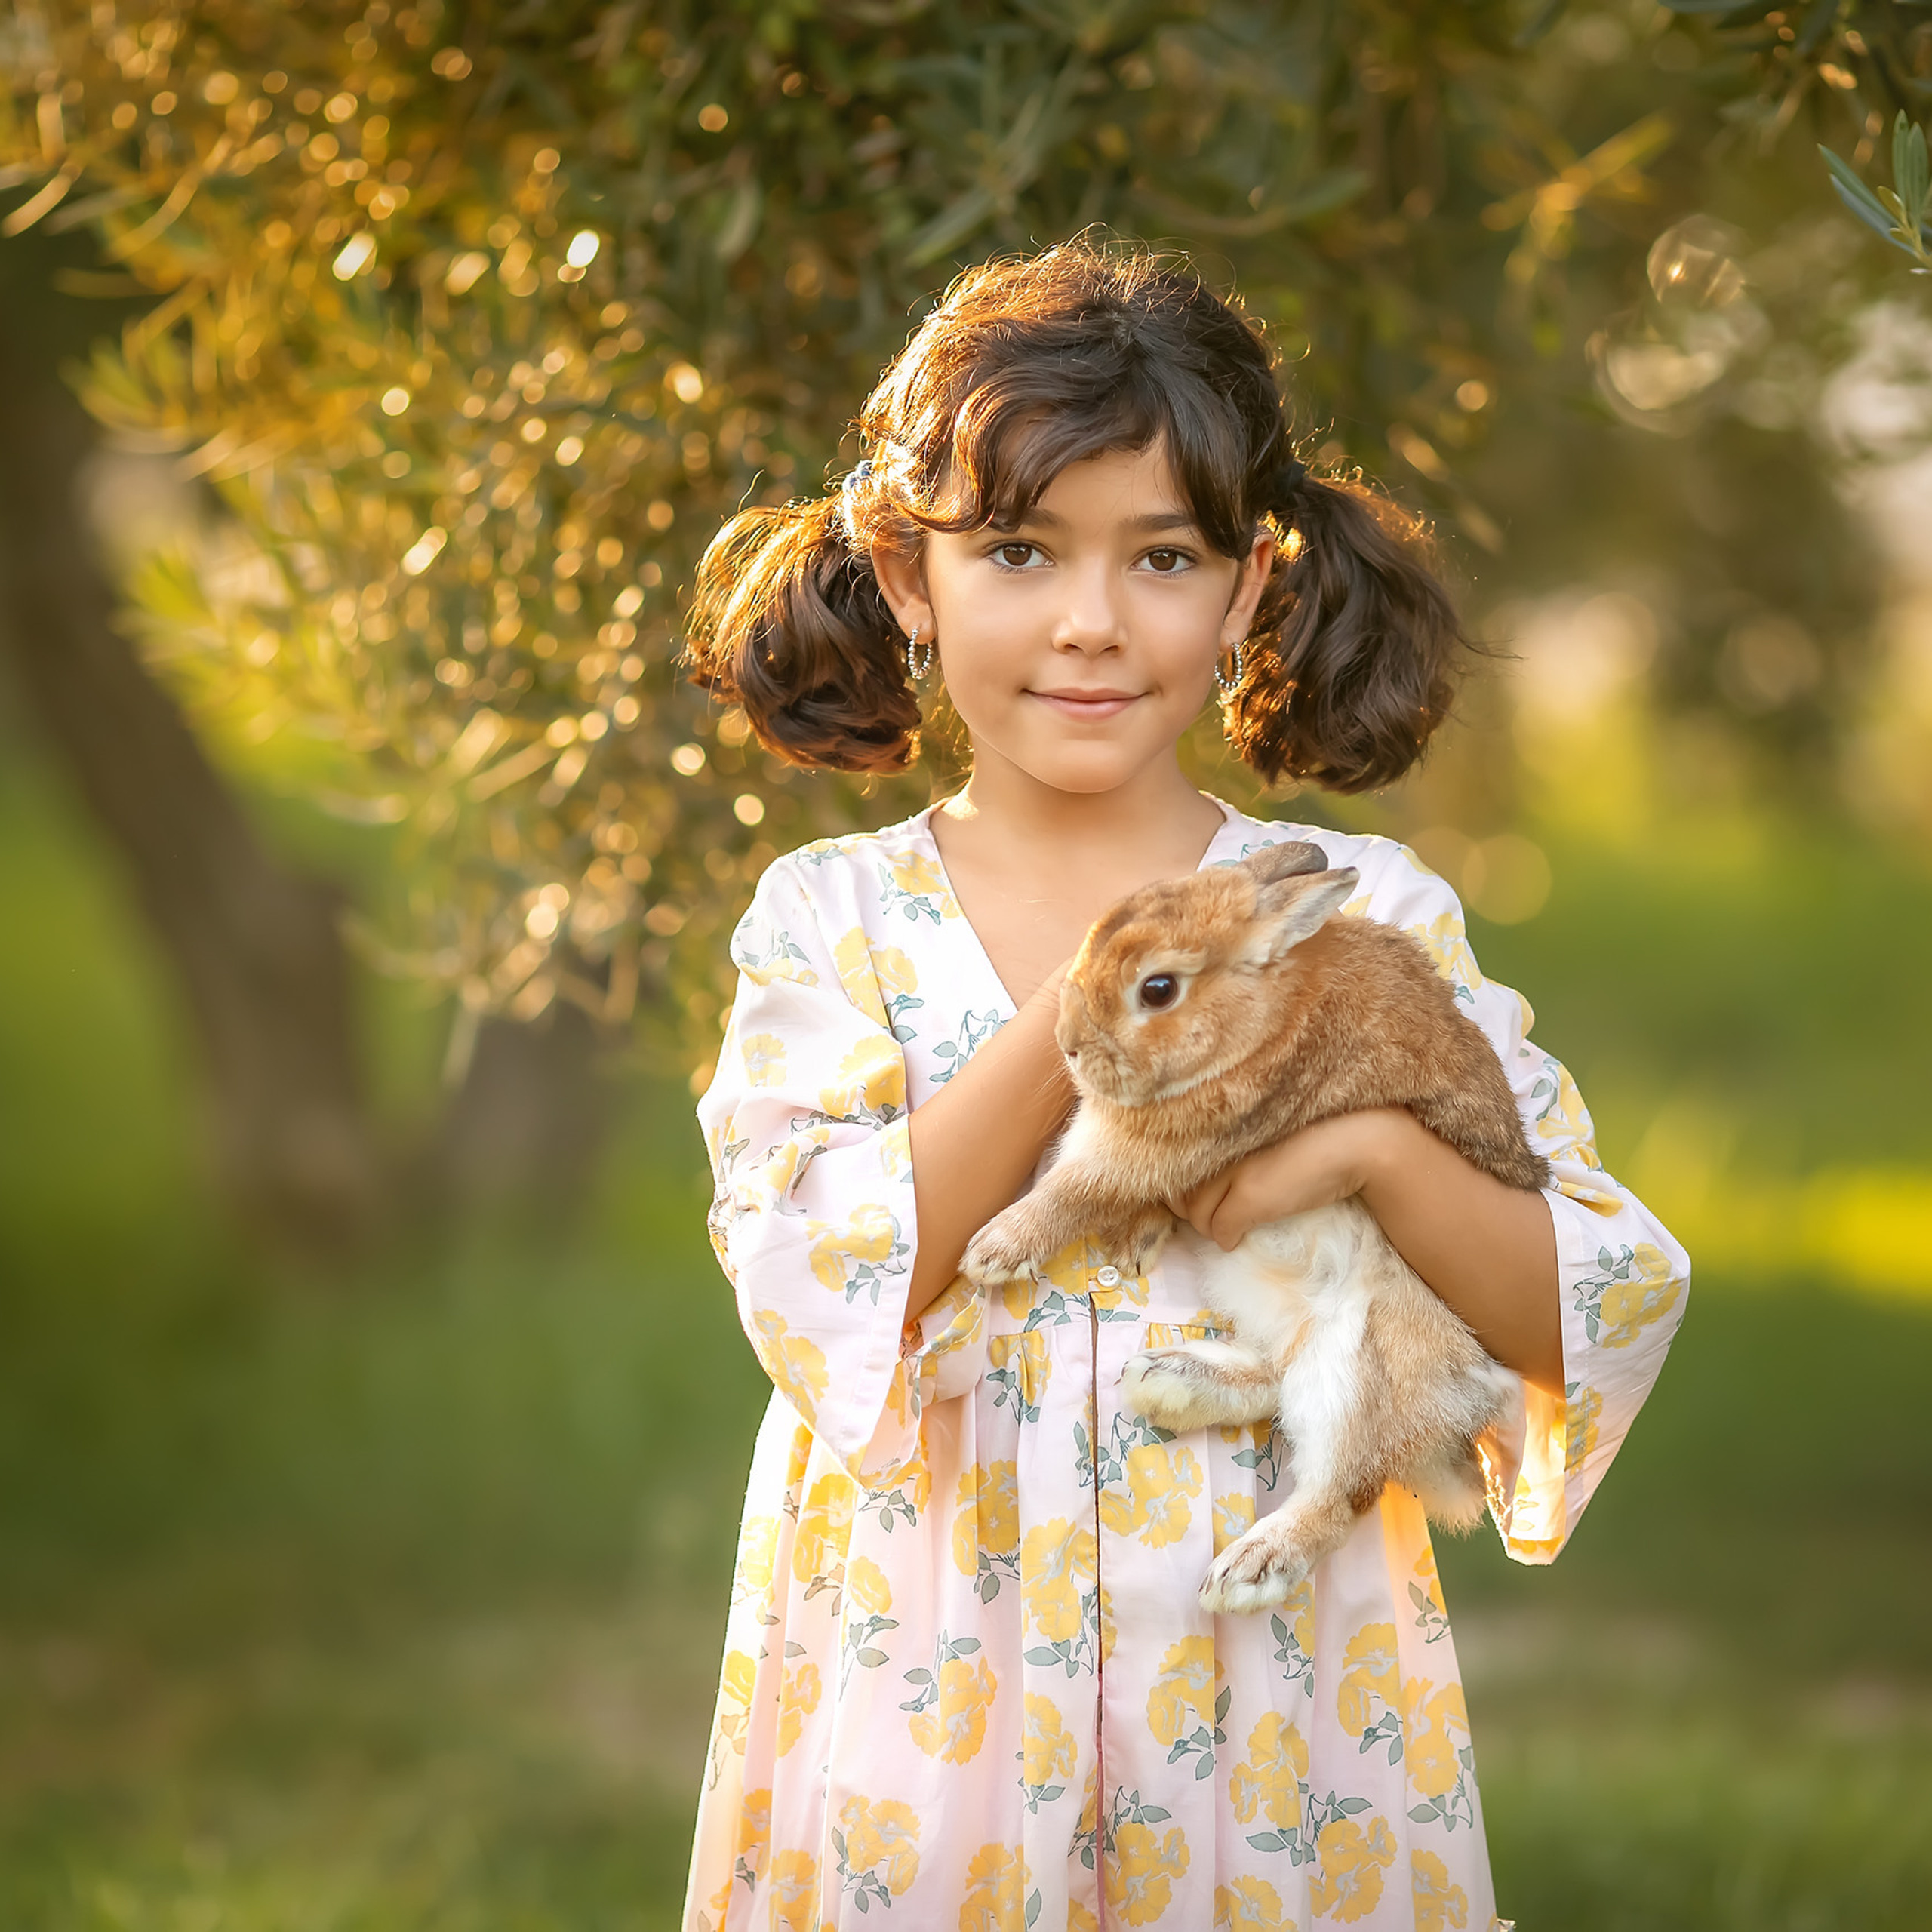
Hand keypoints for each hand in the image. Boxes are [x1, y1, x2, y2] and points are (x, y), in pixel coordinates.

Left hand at [1177, 1109, 1409, 1249]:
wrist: (1354, 1142)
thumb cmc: (1314, 1138)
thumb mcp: (1263, 1141)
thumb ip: (1232, 1155)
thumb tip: (1203, 1187)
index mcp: (1222, 1128)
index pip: (1178, 1165)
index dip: (1183, 1189)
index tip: (1195, 1199)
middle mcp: (1220, 1146)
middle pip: (1184, 1194)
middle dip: (1193, 1212)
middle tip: (1215, 1217)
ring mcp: (1234, 1171)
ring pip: (1197, 1215)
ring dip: (1210, 1228)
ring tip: (1230, 1226)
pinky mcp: (1250, 1196)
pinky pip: (1220, 1229)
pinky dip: (1226, 1239)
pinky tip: (1237, 1237)